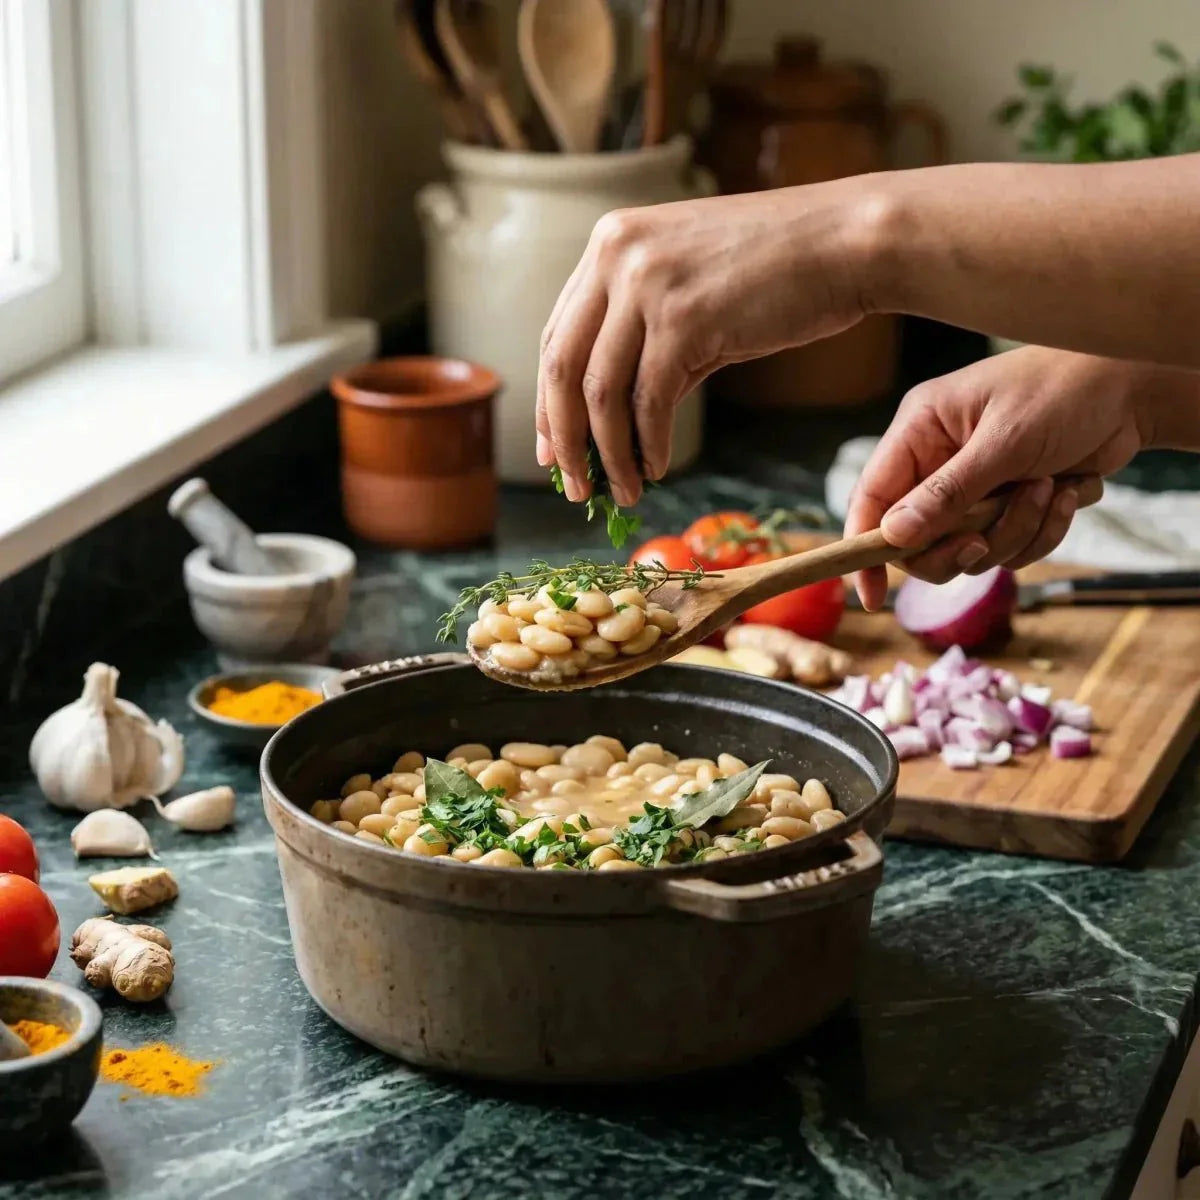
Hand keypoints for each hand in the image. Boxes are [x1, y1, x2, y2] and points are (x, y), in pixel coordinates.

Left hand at [536, 182, 882, 504]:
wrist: (848, 242)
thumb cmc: (779, 269)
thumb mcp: (691, 291)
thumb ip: (644, 339)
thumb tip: (612, 419)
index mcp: (611, 242)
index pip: (556, 336)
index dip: (549, 403)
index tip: (553, 449)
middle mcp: (617, 256)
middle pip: (562, 368)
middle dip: (563, 439)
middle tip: (575, 487)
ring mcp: (647, 285)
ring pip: (600, 393)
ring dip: (608, 455)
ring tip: (623, 491)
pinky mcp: (684, 321)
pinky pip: (648, 403)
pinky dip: (647, 446)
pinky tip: (656, 469)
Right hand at [844, 347, 1160, 608]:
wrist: (1136, 388)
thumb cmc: (1064, 390)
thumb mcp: (1003, 441)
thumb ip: (946, 493)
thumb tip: (892, 537)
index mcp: (919, 432)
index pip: (871, 499)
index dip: (864, 548)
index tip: (871, 595)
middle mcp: (938, 463)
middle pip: (917, 541)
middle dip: (960, 546)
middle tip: (986, 540)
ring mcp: (975, 488)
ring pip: (970, 550)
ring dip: (1015, 531)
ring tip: (1051, 488)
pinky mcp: (1009, 506)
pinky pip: (1010, 548)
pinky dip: (1043, 531)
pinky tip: (1070, 492)